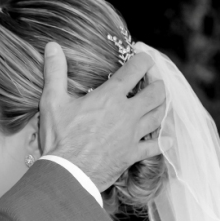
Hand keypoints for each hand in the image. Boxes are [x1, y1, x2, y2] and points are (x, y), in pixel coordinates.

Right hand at [39, 42, 166, 190]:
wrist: (68, 174)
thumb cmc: (59, 138)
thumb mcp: (52, 102)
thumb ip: (55, 72)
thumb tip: (52, 46)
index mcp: (110, 97)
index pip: (136, 69)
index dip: (143, 59)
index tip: (142, 56)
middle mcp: (127, 114)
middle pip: (156, 92)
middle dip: (157, 82)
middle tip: (152, 79)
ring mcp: (132, 135)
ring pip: (159, 116)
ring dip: (162, 106)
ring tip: (158, 101)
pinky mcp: (132, 155)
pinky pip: (155, 147)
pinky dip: (162, 142)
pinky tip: (167, 139)